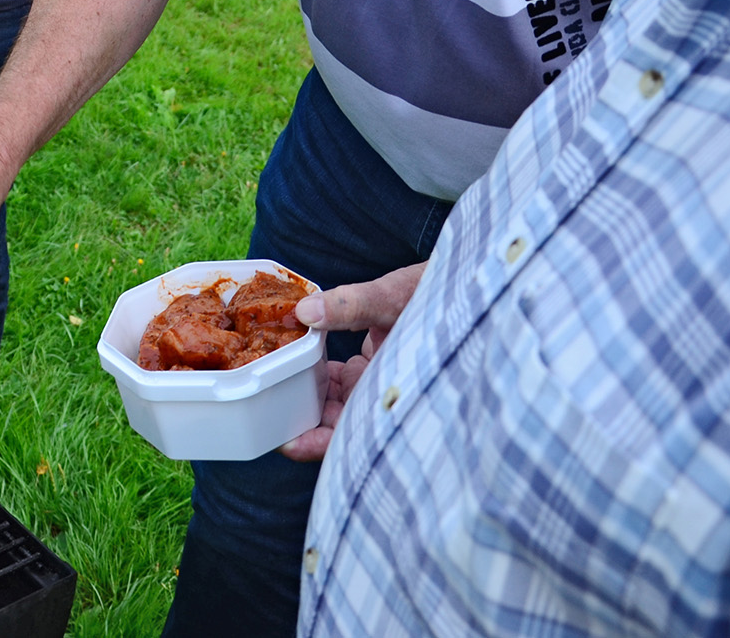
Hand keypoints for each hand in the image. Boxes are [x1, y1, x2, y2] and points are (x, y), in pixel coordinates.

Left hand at [279, 262, 427, 461]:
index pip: (349, 437)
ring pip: (334, 397)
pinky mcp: (375, 362)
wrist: (468, 285)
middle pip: (335, 421)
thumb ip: (351, 304)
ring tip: (270, 378)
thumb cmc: (443, 297)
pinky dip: (317, 366)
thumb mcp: (394, 298)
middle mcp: (381, 394)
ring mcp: (377, 380)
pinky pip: (339, 375)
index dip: (315, 445)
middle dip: (300, 417)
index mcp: (390, 395)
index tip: (284, 442)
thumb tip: (304, 310)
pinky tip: (295, 352)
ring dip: (306, 389)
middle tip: (261, 406)